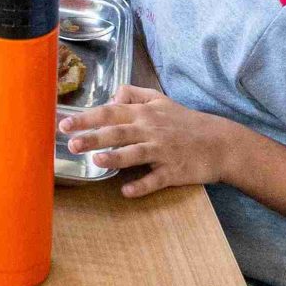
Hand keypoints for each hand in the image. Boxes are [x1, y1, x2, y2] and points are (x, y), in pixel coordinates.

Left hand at [59, 82, 234, 193]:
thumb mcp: (161, 100)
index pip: (110, 113)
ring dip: (115, 158)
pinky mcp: (174, 171)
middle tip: (72, 144)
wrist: (220, 142)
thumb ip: (134, 94)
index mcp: (144, 114)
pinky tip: (126, 191)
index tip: (65, 124)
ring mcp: (162, 152)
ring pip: (135, 154)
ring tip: (96, 161)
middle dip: (93, 138)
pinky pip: (155, 179)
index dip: (87, 118)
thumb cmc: (186, 121)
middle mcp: (150, 130)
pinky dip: (142, 186)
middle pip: (117, 133)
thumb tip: (112, 95)